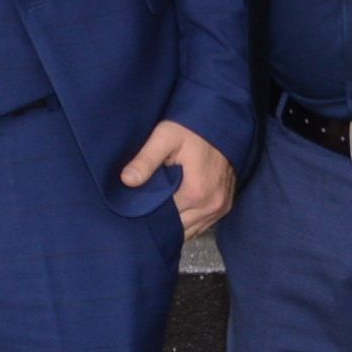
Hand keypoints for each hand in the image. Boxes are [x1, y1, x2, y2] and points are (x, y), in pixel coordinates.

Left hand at [120, 119, 236, 237]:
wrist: (223, 122)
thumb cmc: (192, 128)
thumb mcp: (165, 137)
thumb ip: (146, 160)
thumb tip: (127, 180)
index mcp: (195, 193)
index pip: (164, 218)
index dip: (147, 213)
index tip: (135, 205)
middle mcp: (211, 206)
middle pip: (177, 227)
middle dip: (160, 220)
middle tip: (143, 208)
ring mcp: (220, 208)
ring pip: (190, 230)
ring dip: (175, 223)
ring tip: (158, 209)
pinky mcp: (225, 206)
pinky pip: (202, 225)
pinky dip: (188, 220)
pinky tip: (176, 209)